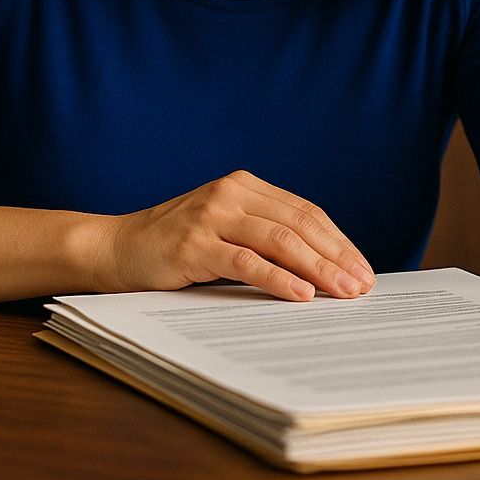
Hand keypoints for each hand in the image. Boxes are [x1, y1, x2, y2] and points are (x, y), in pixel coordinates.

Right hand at [96, 170, 375, 301]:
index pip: (305, 212)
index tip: (363, 269)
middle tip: (361, 286)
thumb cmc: (177, 246)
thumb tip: (325, 271)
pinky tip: (300, 294)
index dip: (338, 241)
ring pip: (278, 240)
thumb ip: (265, 238)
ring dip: (316, 268)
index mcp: (244, 185)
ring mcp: (210, 216)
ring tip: (341, 292)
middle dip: (335, 257)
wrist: (117, 247)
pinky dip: (277, 278)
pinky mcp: (193, 244)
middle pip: (298, 224)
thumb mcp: (226, 230)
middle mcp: (230, 193)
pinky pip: (245, 261)